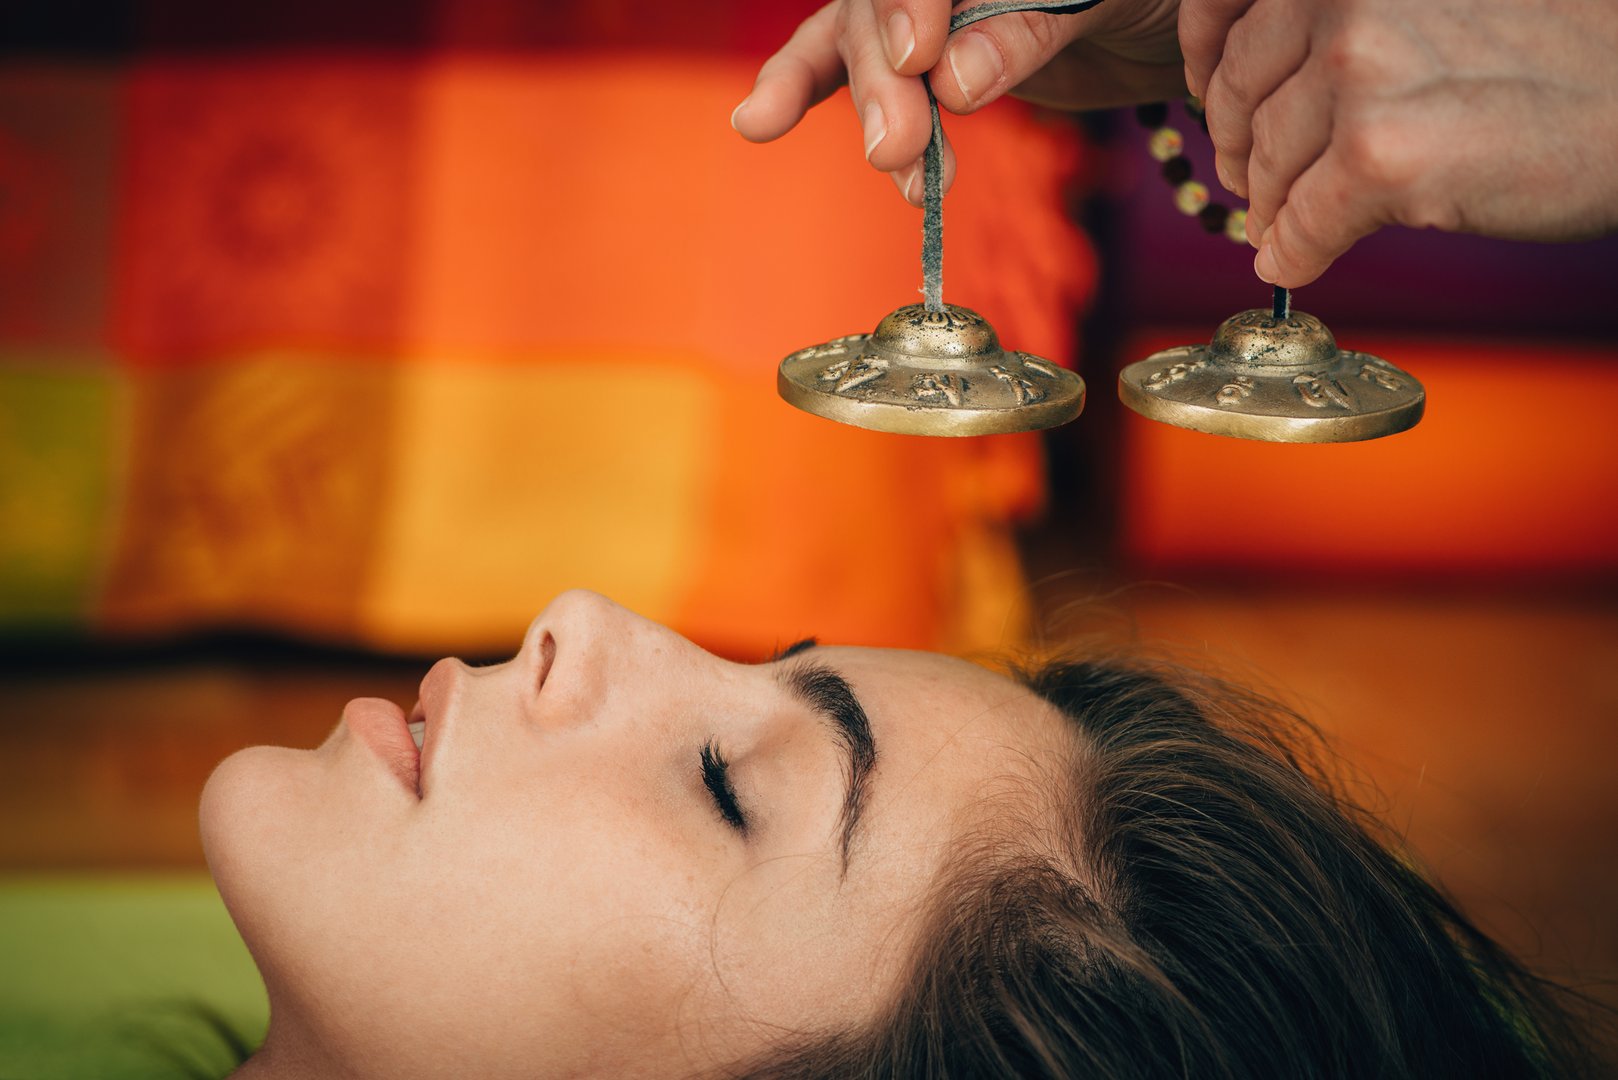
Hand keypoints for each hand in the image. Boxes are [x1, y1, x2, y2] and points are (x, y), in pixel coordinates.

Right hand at [732, 0, 1184, 205]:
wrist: (1168, 23)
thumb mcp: (1111, 1)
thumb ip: (1031, 32)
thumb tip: (953, 82)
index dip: (908, 5)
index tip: (918, 60)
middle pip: (880, 9)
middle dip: (885, 83)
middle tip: (899, 148)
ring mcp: (918, 4)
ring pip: (858, 42)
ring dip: (865, 111)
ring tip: (892, 169)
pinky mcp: (909, 53)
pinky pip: (842, 66)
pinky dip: (801, 92)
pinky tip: (757, 122)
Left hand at [1182, 0, 1617, 287]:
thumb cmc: (1551, 41)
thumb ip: (1347, 14)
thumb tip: (1250, 74)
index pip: (1222, 6)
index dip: (1206, 60)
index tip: (1214, 95)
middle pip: (1240, 94)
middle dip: (1241, 146)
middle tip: (1251, 178)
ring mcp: (1360, 75)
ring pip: (1268, 166)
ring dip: (1271, 207)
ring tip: (1286, 225)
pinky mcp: (1379, 157)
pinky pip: (1299, 226)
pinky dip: (1291, 254)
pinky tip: (1296, 263)